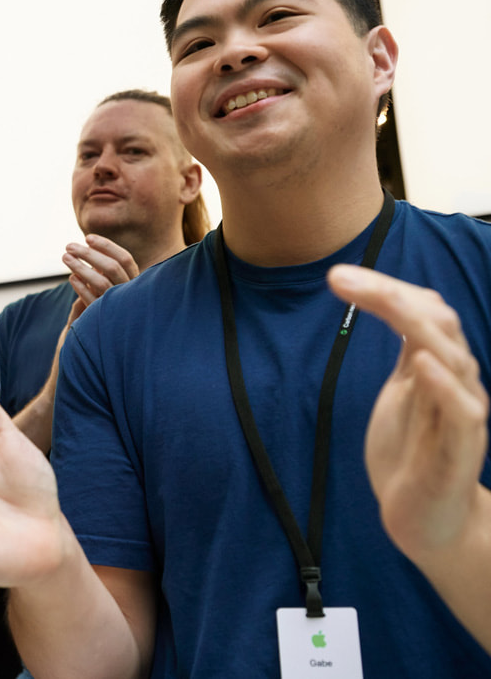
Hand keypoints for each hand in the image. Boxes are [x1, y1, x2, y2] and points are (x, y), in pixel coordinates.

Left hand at [63, 234, 138, 315]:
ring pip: (101, 283)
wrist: (110, 332)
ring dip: (81, 267)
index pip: (124, 258)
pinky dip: (81, 287)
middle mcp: (130, 292)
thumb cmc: (109, 300)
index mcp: (134, 280)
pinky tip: (71, 278)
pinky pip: (92, 300)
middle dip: (88, 254)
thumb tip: (89, 242)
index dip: (106, 246)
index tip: (87, 237)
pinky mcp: (105, 319)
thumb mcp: (111, 282)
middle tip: (68, 246)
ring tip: (65, 257)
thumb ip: (105, 266)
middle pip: (112, 267)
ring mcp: (119, 306)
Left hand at [327, 265, 490, 563]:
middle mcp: (455, 382)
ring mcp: (462, 414)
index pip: (422, 311)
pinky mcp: (460, 450)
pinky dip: (445, 385)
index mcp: (436, 367)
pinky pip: (462, 411)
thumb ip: (403, 359)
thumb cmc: (412, 456)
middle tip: (338, 277)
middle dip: (390, 294)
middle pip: (436, 322)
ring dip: (414, 323)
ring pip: (452, 356)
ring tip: (381, 297)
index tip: (337, 276)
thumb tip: (388, 315)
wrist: (429, 522)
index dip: (385, 288)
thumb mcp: (401, 397)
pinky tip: (423, 365)